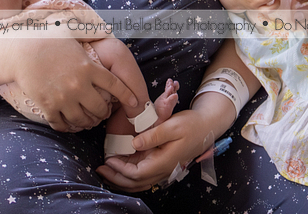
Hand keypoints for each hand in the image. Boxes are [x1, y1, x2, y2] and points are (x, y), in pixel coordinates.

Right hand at [5, 37, 138, 132]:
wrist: (20, 50)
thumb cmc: (48, 40)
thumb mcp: (74, 36)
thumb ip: (91, 36)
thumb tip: (107, 31)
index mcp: (88, 67)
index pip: (115, 86)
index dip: (127, 96)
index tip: (135, 103)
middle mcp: (79, 85)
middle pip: (100, 107)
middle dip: (104, 112)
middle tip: (104, 112)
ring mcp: (63, 98)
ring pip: (83, 120)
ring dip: (88, 122)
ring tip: (89, 120)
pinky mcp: (48, 106)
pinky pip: (62, 124)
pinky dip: (68, 127)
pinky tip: (70, 124)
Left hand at [97, 95, 233, 190]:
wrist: (207, 126)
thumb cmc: (191, 124)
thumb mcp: (172, 125)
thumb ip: (153, 135)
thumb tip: (134, 143)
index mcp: (164, 162)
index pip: (137, 173)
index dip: (120, 169)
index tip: (108, 160)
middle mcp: (163, 169)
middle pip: (136, 182)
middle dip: (116, 178)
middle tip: (100, 168)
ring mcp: (164, 168)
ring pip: (139, 182)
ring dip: (122, 179)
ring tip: (107, 171)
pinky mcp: (163, 164)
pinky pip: (144, 176)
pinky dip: (130, 176)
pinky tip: (122, 168)